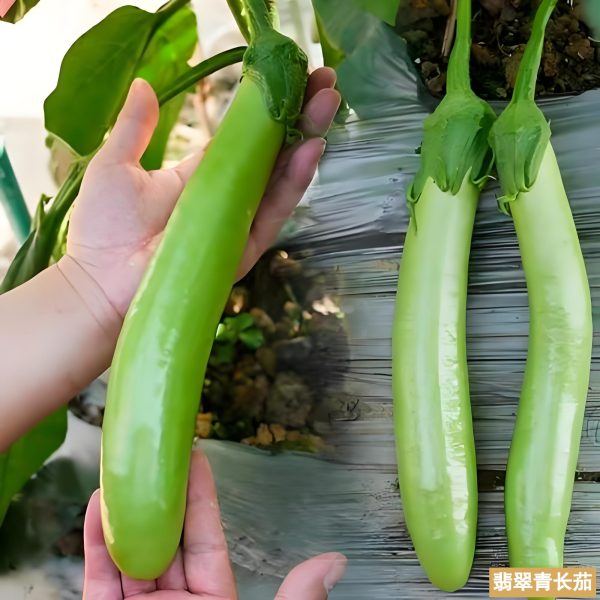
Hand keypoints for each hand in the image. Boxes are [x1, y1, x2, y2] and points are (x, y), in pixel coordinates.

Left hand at [66, 69, 340, 316]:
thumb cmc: (103, 229)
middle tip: (325, 82)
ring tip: (327, 104)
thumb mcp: (116, 165)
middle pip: (272, 155)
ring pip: (281, 180)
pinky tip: (308, 151)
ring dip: (306, 142)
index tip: (292, 76)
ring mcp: (239, 223)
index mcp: (202, 177)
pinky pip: (274, 213)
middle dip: (300, 118)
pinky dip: (293, 183)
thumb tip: (143, 83)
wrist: (100, 284)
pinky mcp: (243, 248)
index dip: (268, 110)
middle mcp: (227, 198)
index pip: (245, 140)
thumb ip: (134, 127)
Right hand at [83, 449, 346, 598]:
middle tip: (155, 455)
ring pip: (128, 557)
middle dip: (158, 498)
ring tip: (122, 472)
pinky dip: (96, 548)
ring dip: (123, 514)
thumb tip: (335, 561)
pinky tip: (97, 509)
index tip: (195, 459)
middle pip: (165, 541)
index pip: (205, 540)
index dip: (198, 499)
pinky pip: (99, 584)